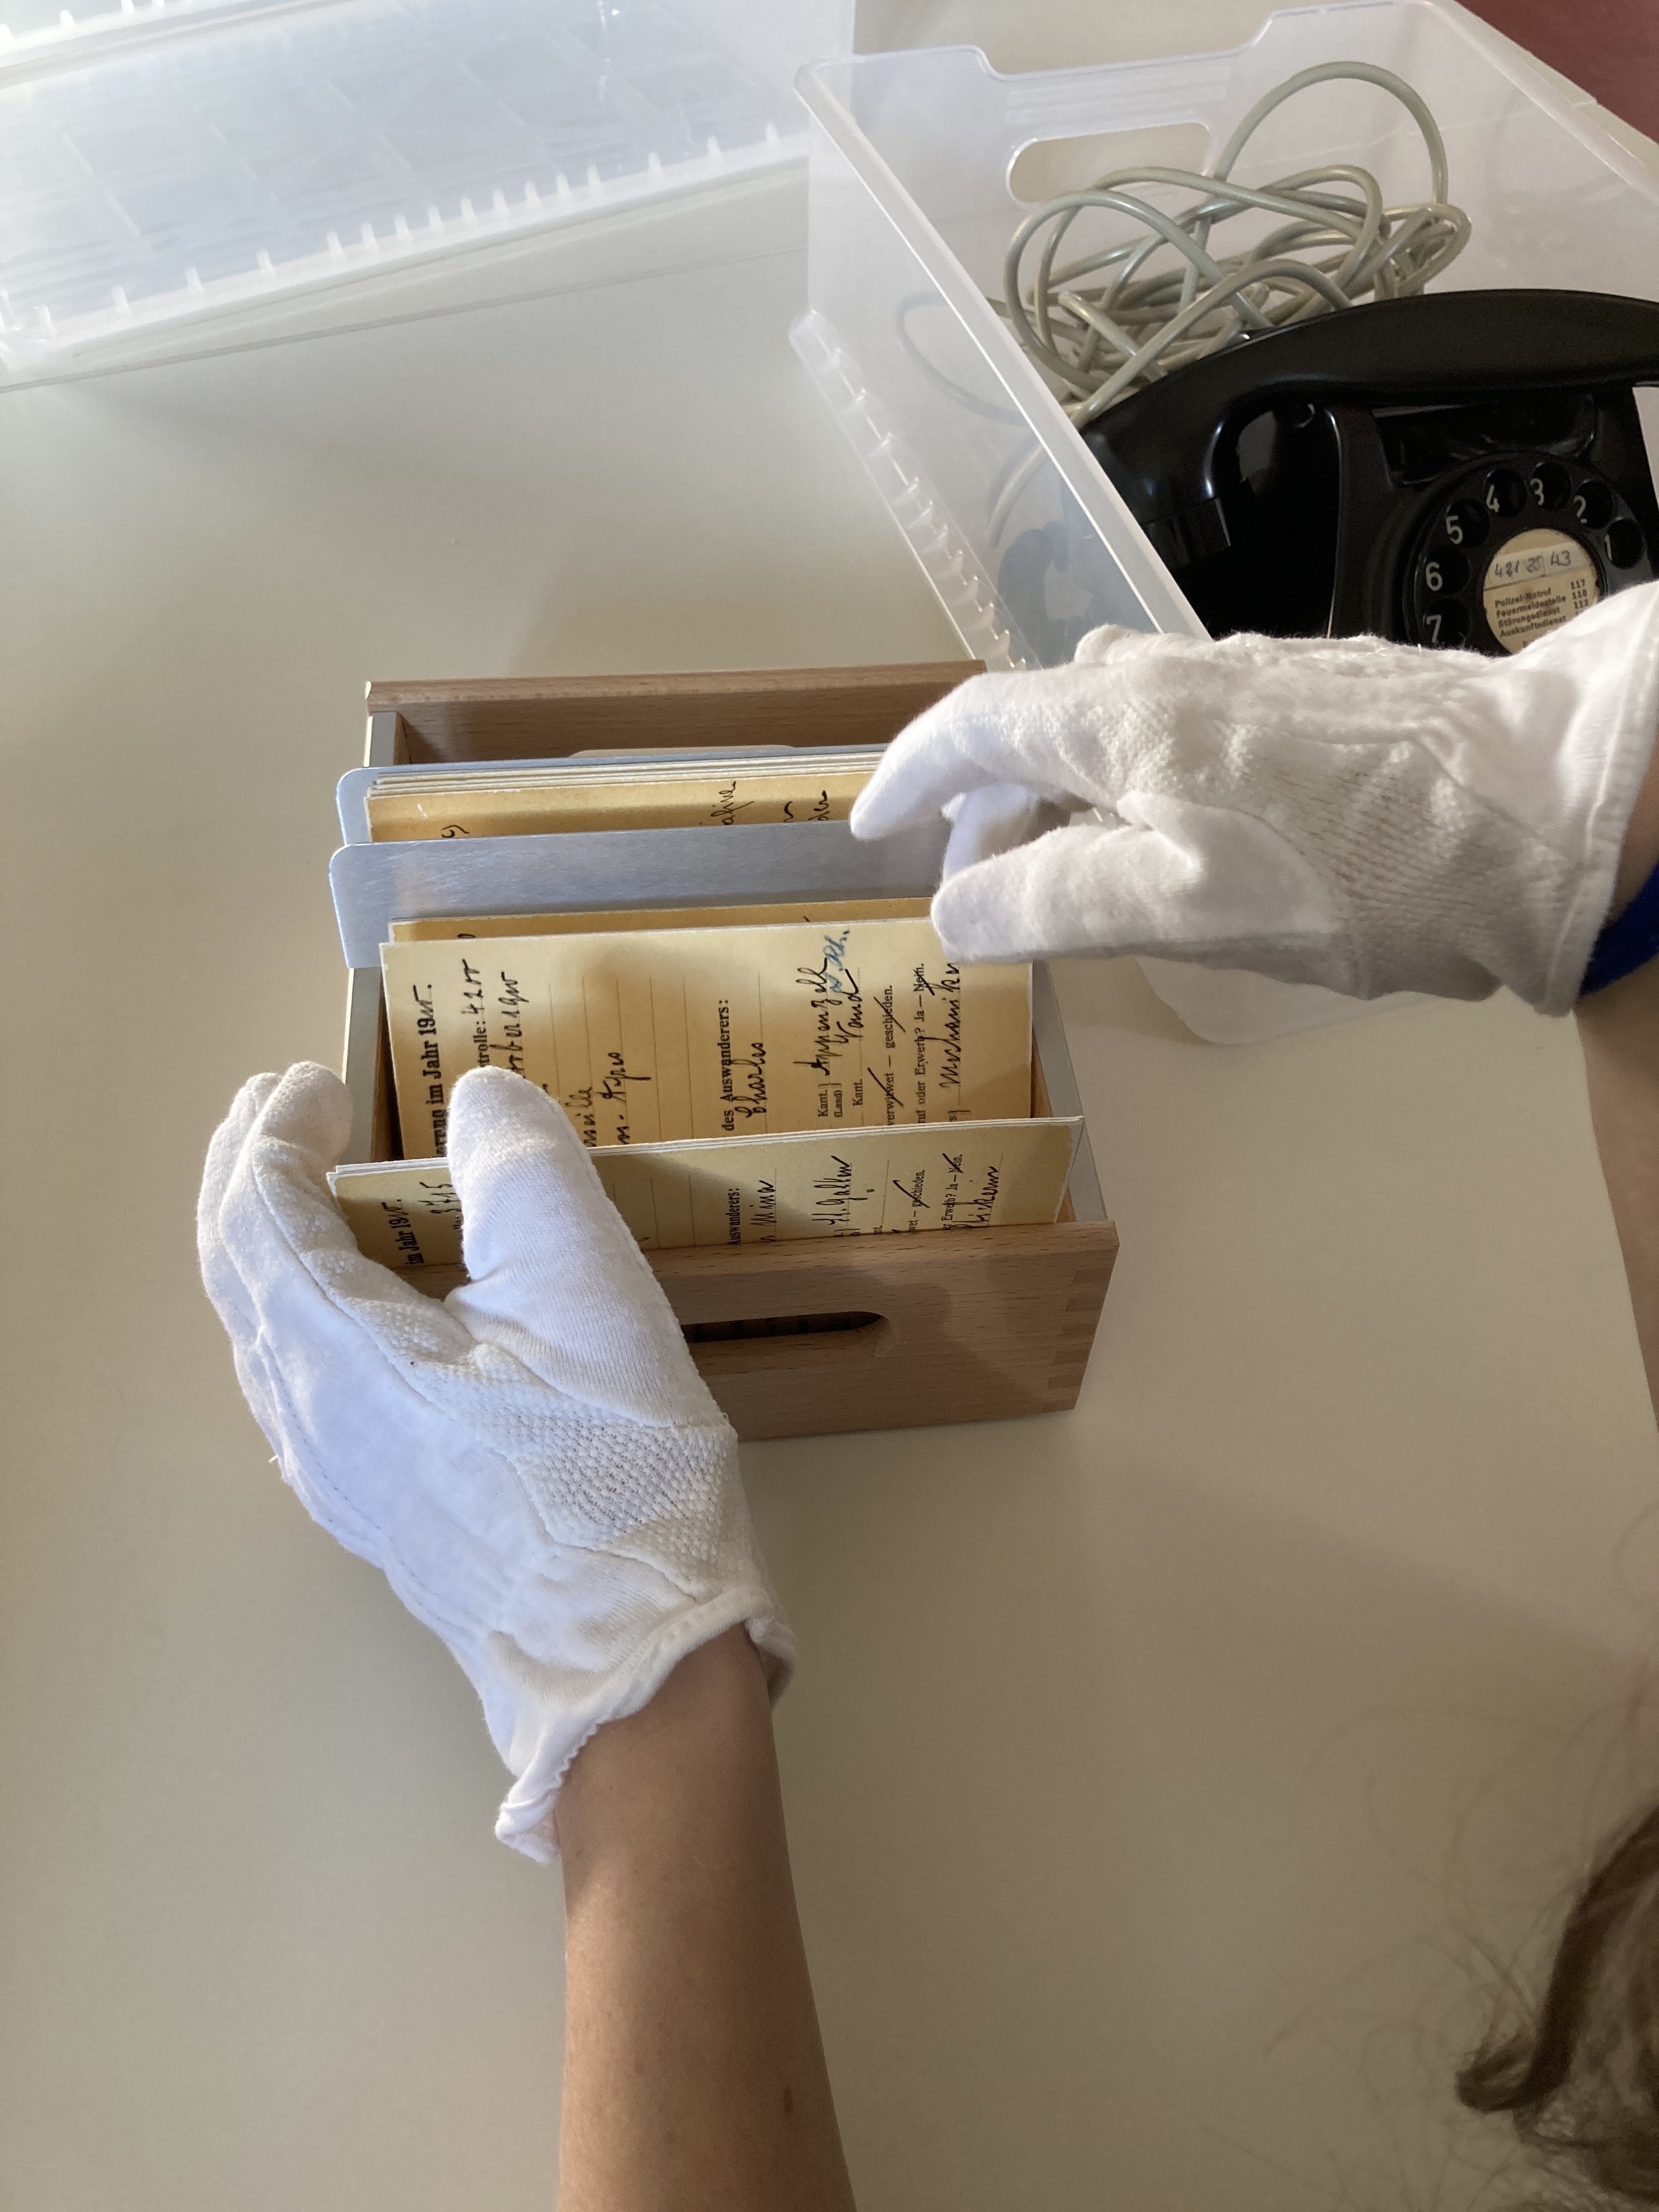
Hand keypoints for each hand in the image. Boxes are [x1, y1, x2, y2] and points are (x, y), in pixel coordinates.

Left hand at [197, 1062, 791, 1858]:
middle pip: (236, 1271)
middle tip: (284, 1109)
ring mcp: (332, 1474)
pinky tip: (357, 1306)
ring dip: (270, 1241)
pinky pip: (295, 1382)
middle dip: (250, 1175)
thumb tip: (479, 1101)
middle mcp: (305, 1416)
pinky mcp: (371, 1508)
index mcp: (338, 1354)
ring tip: (311, 1187)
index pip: (258, 1214)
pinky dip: (302, 1306)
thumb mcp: (587, 1288)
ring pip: (260, 1331)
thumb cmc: (612, 1465)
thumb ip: (524, 1172)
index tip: (321, 1081)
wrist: (628, 1651)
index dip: (276, 1133)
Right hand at [851, 584, 1658, 1013]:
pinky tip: (1176, 828)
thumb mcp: (1178, 908)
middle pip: (1040, 720)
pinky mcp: (1312, 695)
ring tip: (1067, 860)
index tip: (874, 827)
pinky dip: (1137, 777)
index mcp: (1122, 718)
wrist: (1543, 808)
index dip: (911, 777)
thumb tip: (953, 907)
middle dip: (986, 798)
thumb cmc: (1353, 870)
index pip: (974, 725)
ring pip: (1114, 720)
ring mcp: (1248, 675)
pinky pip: (1181, 725)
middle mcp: (1174, 673)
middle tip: (974, 881)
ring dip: (1064, 786)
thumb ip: (1051, 903)